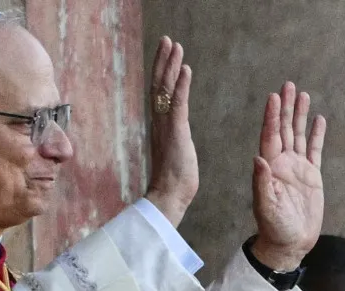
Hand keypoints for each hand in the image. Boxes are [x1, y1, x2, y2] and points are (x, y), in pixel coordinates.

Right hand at [145, 37, 197, 227]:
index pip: (160, 93)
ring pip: (166, 90)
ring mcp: (166, 127)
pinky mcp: (176, 133)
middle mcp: (160, 123)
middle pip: (159, 85)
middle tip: (168, 39)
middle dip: (163, 60)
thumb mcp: (175, 154)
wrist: (168, 197)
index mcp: (161, 127)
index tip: (167, 52)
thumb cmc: (173, 182)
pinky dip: (181, 85)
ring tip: (175, 45)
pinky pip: (178, 104)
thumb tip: (174, 135)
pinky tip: (185, 69)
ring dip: (171, 66)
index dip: (162, 71)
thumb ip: (173, 140)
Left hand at [251, 81, 326, 270]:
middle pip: (283, 129)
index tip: (274, 97)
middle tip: (288, 85)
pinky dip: (316, 135)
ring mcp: (297, 169)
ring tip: (302, 94)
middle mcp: (281, 164)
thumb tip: (258, 158)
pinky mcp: (311, 176)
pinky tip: (318, 120)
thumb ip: (263, 182)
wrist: (289, 243)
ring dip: (299, 115)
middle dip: (285, 107)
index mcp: (269, 168)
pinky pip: (315, 150)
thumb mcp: (266, 205)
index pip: (270, 136)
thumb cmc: (274, 227)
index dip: (271, 116)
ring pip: (298, 135)